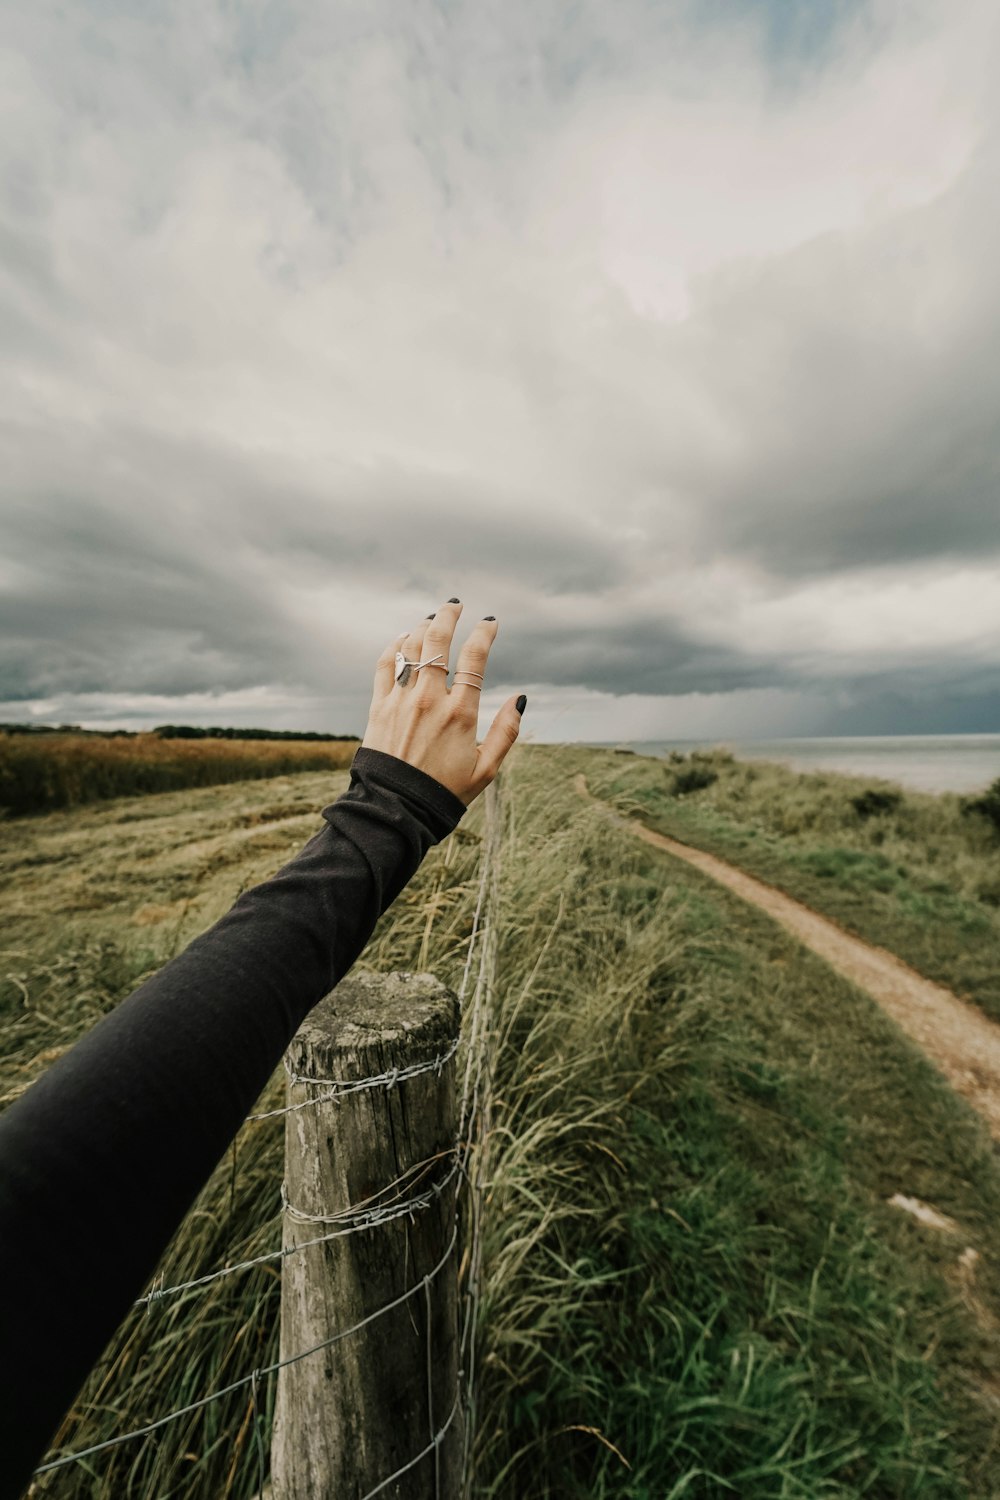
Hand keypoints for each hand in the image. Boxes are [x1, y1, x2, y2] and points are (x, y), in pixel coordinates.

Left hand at [361, 599, 525, 806]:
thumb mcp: (486, 769)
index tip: (490, 622)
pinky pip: (386, 664)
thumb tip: (519, 699)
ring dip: (423, 626)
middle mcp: (430, 699)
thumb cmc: (444, 793)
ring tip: (432, 619)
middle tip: (454, 605)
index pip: (475, 658)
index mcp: (461, 712)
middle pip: (439, 640)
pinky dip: (395, 646)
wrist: (396, 808)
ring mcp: (402, 700)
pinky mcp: (379, 707)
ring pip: (412, 647)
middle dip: (448, 616)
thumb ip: (506, 732)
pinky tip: (403, 639)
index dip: (484, 633)